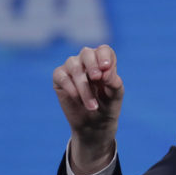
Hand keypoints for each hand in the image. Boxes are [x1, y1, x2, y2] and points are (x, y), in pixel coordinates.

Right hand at [52, 44, 123, 174]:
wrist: (94, 125)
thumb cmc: (108, 106)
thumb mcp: (116, 95)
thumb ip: (113, 81)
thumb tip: (105, 71)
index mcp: (104, 61)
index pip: (104, 50)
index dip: (104, 56)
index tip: (106, 67)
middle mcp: (87, 61)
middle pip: (87, 53)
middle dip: (92, 65)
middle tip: (97, 78)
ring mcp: (72, 67)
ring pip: (74, 66)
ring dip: (84, 86)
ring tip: (92, 106)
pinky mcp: (59, 77)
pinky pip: (61, 76)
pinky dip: (71, 88)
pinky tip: (78, 100)